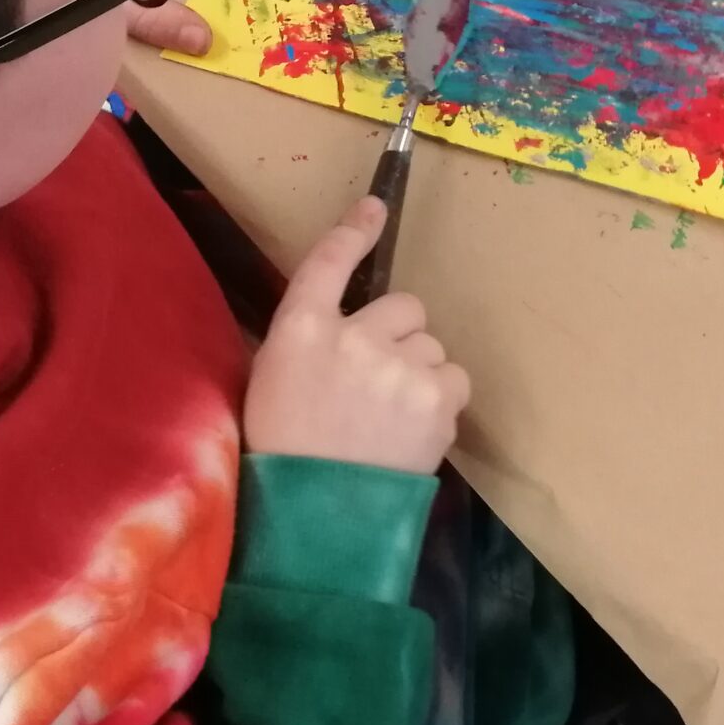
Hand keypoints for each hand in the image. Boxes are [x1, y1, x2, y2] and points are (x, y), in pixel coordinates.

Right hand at [244, 199, 468, 474]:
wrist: (316, 517)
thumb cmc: (284, 451)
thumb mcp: (270, 380)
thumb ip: (307, 340)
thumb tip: (343, 322)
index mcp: (300, 328)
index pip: (329, 262)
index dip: (355, 231)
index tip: (376, 207)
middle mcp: (352, 336)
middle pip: (403, 306)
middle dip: (397, 336)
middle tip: (375, 383)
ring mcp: (398, 367)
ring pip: (432, 345)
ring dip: (419, 370)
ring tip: (391, 415)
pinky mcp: (436, 399)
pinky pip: (454, 378)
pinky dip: (440, 399)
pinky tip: (413, 428)